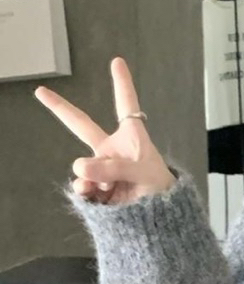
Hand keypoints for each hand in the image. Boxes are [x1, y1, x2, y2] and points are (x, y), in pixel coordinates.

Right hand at [34, 56, 176, 205]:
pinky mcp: (96, 189)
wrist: (162, 221)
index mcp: (132, 138)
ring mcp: (102, 169)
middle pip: (82, 125)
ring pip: (83, 167)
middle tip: (41, 91)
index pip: (126, 106)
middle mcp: (113, 150)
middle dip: (60, 109)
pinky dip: (86, 191)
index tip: (118, 62)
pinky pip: (81, 186)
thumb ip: (112, 169)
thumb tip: (80, 168)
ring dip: (91, 177)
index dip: (122, 84)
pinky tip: (95, 194)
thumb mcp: (143, 175)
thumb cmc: (162, 192)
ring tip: (106, 188)